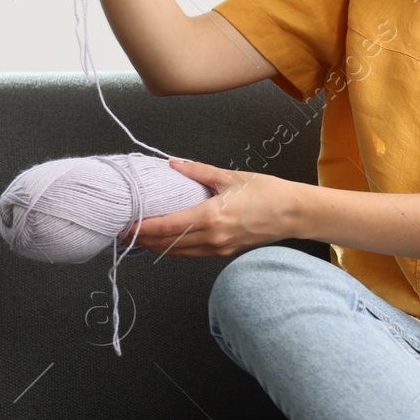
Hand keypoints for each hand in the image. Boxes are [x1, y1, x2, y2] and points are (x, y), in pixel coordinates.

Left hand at [118, 159, 299, 257]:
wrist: (295, 213)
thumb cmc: (269, 194)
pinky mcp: (225, 252)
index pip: (166, 227)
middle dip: (143, 240)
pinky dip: (175, 249)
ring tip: (140, 239)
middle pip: (167, 244)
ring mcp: (219, 248)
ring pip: (178, 253)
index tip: (126, 224)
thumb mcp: (231, 177)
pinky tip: (168, 242)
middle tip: (125, 232)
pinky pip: (192, 254)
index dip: (142, 228)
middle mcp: (213, 237)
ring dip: (157, 247)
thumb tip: (175, 165)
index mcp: (211, 217)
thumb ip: (199, 172)